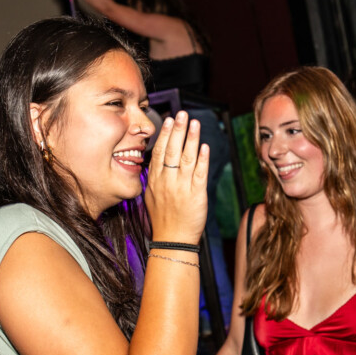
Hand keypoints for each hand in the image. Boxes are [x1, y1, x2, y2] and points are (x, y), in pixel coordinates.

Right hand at [145, 111, 209, 245]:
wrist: (172, 241)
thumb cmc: (163, 220)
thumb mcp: (151, 197)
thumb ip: (154, 178)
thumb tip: (156, 161)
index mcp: (155, 181)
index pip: (160, 152)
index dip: (165, 135)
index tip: (169, 120)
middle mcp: (167, 182)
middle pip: (172, 150)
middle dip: (178, 130)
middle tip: (182, 113)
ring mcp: (182, 188)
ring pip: (186, 158)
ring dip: (191, 139)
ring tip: (194, 123)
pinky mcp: (196, 195)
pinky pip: (199, 174)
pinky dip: (202, 159)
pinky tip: (204, 146)